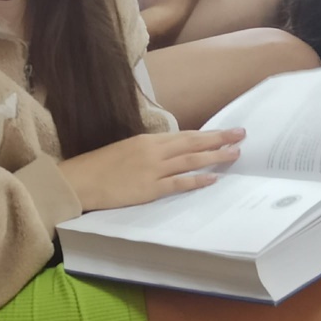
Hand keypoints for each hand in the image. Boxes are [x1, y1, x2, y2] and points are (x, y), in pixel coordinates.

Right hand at [59, 128, 244, 211]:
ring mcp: (152, 170)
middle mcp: (153, 151)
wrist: (79, 181)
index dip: (207, 133)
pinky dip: (197, 180)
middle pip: (193, 142)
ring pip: (190, 160)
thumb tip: (169, 153)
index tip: (226, 131)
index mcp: (147, 140)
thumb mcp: (125, 150)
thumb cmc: (98, 166)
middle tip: (241, 135)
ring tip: (235, 153)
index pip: (184, 135)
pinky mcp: (149, 188)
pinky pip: (178, 183)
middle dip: (219, 139)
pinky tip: (213, 177)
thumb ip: (148, 150)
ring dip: (214, 156)